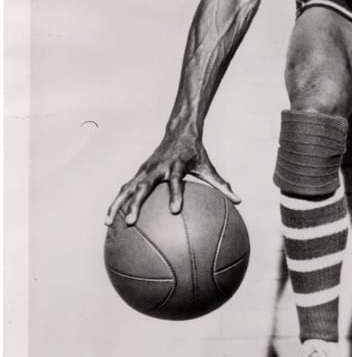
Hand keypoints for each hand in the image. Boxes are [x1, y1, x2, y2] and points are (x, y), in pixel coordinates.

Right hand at [106, 129, 239, 226]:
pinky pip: (125, 189)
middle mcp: (157, 168)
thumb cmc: (195, 154)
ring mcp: (145, 170)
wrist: (178, 132)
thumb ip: (222, 185)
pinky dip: (117, 202)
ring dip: (117, 204)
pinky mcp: (139, 173)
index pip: (175, 181)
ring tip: (108, 223)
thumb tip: (239, 201)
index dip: (175, 194)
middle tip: (130, 222)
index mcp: (176, 167)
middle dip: (136, 204)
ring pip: (127, 188)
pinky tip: (111, 219)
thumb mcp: (208, 168)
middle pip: (143, 187)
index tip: (174, 210)